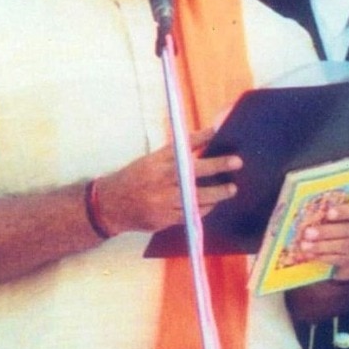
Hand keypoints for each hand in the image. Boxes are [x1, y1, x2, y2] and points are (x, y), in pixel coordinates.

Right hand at [96, 126, 239, 233]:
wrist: (111, 205)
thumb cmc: (136, 178)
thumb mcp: (151, 160)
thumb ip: (175, 154)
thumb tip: (204, 141)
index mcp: (156, 161)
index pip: (181, 146)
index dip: (201, 137)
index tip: (218, 130)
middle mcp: (160, 179)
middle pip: (193, 171)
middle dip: (217, 165)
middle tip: (237, 162)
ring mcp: (163, 200)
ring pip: (196, 196)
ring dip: (217, 193)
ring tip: (232, 189)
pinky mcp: (165, 218)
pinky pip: (190, 213)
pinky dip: (203, 208)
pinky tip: (213, 204)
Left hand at [297, 198, 348, 280]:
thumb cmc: (344, 215)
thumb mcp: (343, 206)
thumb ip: (333, 205)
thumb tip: (312, 208)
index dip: (346, 211)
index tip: (328, 213)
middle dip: (329, 232)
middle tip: (308, 233)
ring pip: (348, 248)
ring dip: (324, 247)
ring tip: (306, 246)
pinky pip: (344, 261)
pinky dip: (327, 258)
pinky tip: (312, 256)